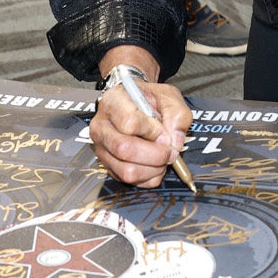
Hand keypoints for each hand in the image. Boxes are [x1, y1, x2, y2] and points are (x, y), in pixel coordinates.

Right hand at [89, 53, 192, 188]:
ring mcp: (101, 147)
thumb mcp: (168, 97)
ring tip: (163, 158)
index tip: (164, 133)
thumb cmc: (149, 99)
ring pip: (126, 170)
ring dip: (153, 169)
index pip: (129, 122)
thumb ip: (177, 115)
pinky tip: (154, 164)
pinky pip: (129, 181)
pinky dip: (148, 177)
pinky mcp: (107, 165)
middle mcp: (101, 126)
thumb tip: (174, 142)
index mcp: (113, 101)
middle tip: (170, 151)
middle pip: (123, 149)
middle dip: (155, 155)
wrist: (136, 105)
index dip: (153, 132)